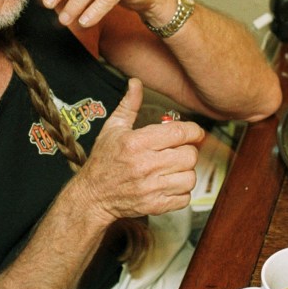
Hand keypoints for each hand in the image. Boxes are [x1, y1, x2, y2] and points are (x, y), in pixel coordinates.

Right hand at [66, 78, 205, 222]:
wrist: (92, 196)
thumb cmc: (103, 161)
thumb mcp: (113, 128)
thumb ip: (129, 105)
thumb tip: (136, 83)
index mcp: (137, 142)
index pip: (180, 133)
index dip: (193, 131)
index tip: (194, 133)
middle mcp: (145, 165)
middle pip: (190, 155)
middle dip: (186, 151)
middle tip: (177, 151)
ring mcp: (151, 188)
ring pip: (190, 177)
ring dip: (185, 172)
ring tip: (173, 168)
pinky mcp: (155, 205)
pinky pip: (185, 198)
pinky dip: (181, 192)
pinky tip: (169, 184)